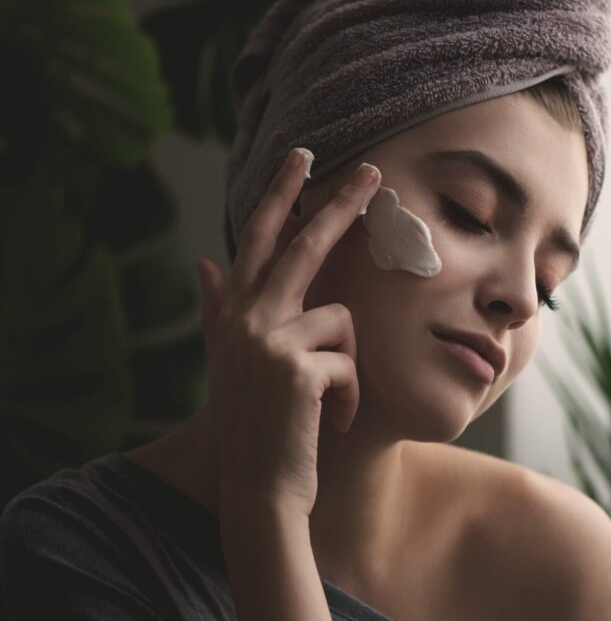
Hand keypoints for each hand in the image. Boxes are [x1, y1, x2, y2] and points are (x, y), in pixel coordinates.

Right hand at [194, 148, 380, 519]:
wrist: (258, 488)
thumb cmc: (258, 424)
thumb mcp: (233, 364)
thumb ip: (219, 311)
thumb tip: (203, 263)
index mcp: (237, 314)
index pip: (258, 239)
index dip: (280, 195)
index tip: (302, 157)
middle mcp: (246, 319)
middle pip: (303, 245)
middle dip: (339, 205)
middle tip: (373, 170)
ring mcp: (267, 341)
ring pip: (342, 319)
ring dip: (348, 365)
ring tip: (327, 402)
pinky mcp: (294, 368)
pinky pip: (349, 362)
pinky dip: (350, 396)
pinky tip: (332, 421)